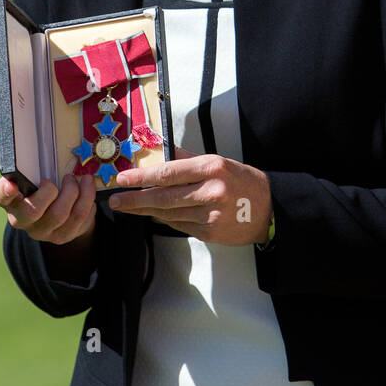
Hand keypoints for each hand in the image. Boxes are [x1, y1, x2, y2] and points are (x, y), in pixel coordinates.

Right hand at [0, 126, 96, 245]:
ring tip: (77, 178)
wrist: (60, 212)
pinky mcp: (63, 235)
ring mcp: (43, 230)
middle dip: (49, 193)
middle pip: (31, 212)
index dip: (5, 192)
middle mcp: (22, 218)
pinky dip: (86, 198)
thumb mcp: (25, 167)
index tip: (11, 183)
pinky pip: (78, 218)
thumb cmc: (38, 183)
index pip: (1, 197)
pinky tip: (87, 185)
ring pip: (59, 215)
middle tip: (62, 177)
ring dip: (73, 192)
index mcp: (9, 198)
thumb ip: (7, 149)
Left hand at [108, 145, 272, 246]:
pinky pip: (179, 226)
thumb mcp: (218, 162)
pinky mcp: (210, 233)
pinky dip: (165, 219)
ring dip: (146, 211)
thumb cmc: (241, 181)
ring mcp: (211, 215)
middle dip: (135, 200)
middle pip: (164, 197)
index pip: (169, 172)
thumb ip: (187, 159)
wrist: (269, 209)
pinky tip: (155, 215)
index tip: (122, 179)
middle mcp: (211, 191)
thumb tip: (159, 152)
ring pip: (168, 214)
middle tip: (115, 200)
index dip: (142, 177)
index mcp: (212, 168)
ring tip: (129, 207)